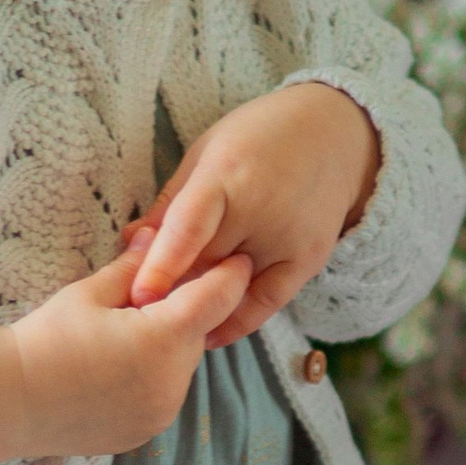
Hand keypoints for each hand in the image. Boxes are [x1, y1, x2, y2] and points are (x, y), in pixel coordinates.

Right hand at [0, 244, 254, 464]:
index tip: (237, 259)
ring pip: (181, 367)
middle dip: (183, 313)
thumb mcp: (90, 292)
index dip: (229, 275)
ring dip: (167, 348)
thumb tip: (156, 233)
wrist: (6, 401)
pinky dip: (152, 379)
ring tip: (123, 337)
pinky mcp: (145, 433)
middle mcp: (173, 381)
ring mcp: (161, 412)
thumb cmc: (45, 339)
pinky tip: (115, 370)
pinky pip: (163, 395)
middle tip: (147, 298)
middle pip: (196, 334)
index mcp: (164, 339)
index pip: (217, 298)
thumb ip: (134, 266)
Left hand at [123, 83, 380, 347]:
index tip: (137, 296)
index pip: (189, 228)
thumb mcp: (207, 152)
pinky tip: (210, 334)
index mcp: (228, 175)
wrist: (335, 131)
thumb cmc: (259, 136)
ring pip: (233, 289)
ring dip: (200, 308)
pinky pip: (267, 303)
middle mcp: (262, 210)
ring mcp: (289, 238)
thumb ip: (171, 201)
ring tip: (166, 327)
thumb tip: (130, 242)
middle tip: (136, 313)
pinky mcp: (309, 260)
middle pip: (206, 265)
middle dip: (170, 290)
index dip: (161, 265)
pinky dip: (236, 321)